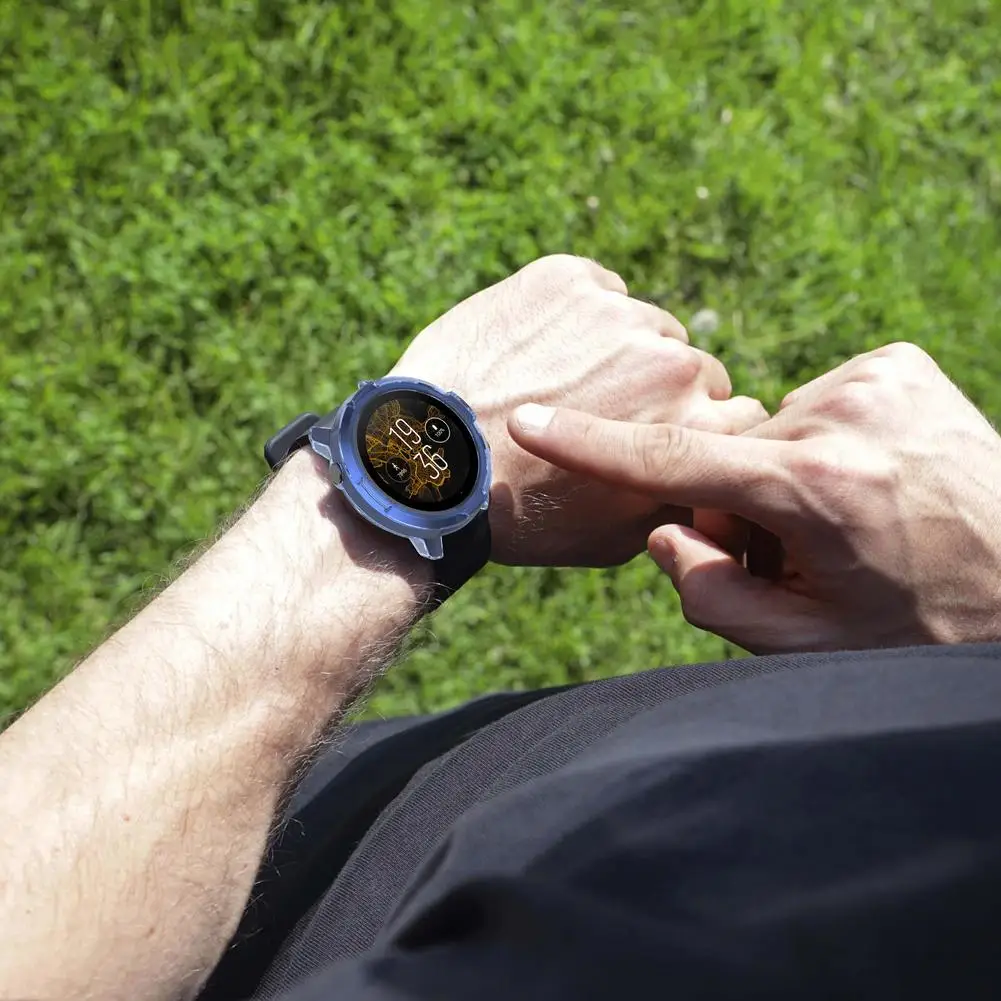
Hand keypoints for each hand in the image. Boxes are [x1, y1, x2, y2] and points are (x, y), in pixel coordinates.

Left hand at [392, 254, 765, 564]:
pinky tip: (536, 355)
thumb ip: (682, 499)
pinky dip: (575, 317)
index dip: (705, 431)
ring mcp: (617, 312)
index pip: (744, 413)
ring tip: (559, 387)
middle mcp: (671, 362)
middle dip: (660, 392)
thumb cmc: (524, 516)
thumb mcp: (619, 539)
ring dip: (617, 351)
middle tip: (603, 417)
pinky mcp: (566, 277)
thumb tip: (707, 480)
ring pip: (643, 326)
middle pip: (694, 368)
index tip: (669, 440)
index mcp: (696, 428)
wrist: (430, 465)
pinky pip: (595, 291)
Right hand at [509, 342, 1000, 650]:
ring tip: (852, 525)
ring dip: (785, 477)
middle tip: (799, 557)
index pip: (671, 461)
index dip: (590, 445)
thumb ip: (710, 593)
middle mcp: (843, 415)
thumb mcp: (807, 643)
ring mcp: (878, 379)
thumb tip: (665, 528)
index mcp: (815, 489)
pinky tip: (873, 484)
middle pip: (727, 457)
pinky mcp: (900, 364)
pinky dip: (823, 445)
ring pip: (773, 432)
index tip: (526, 420)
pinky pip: (817, 405)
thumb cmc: (925, 628)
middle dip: (737, 506)